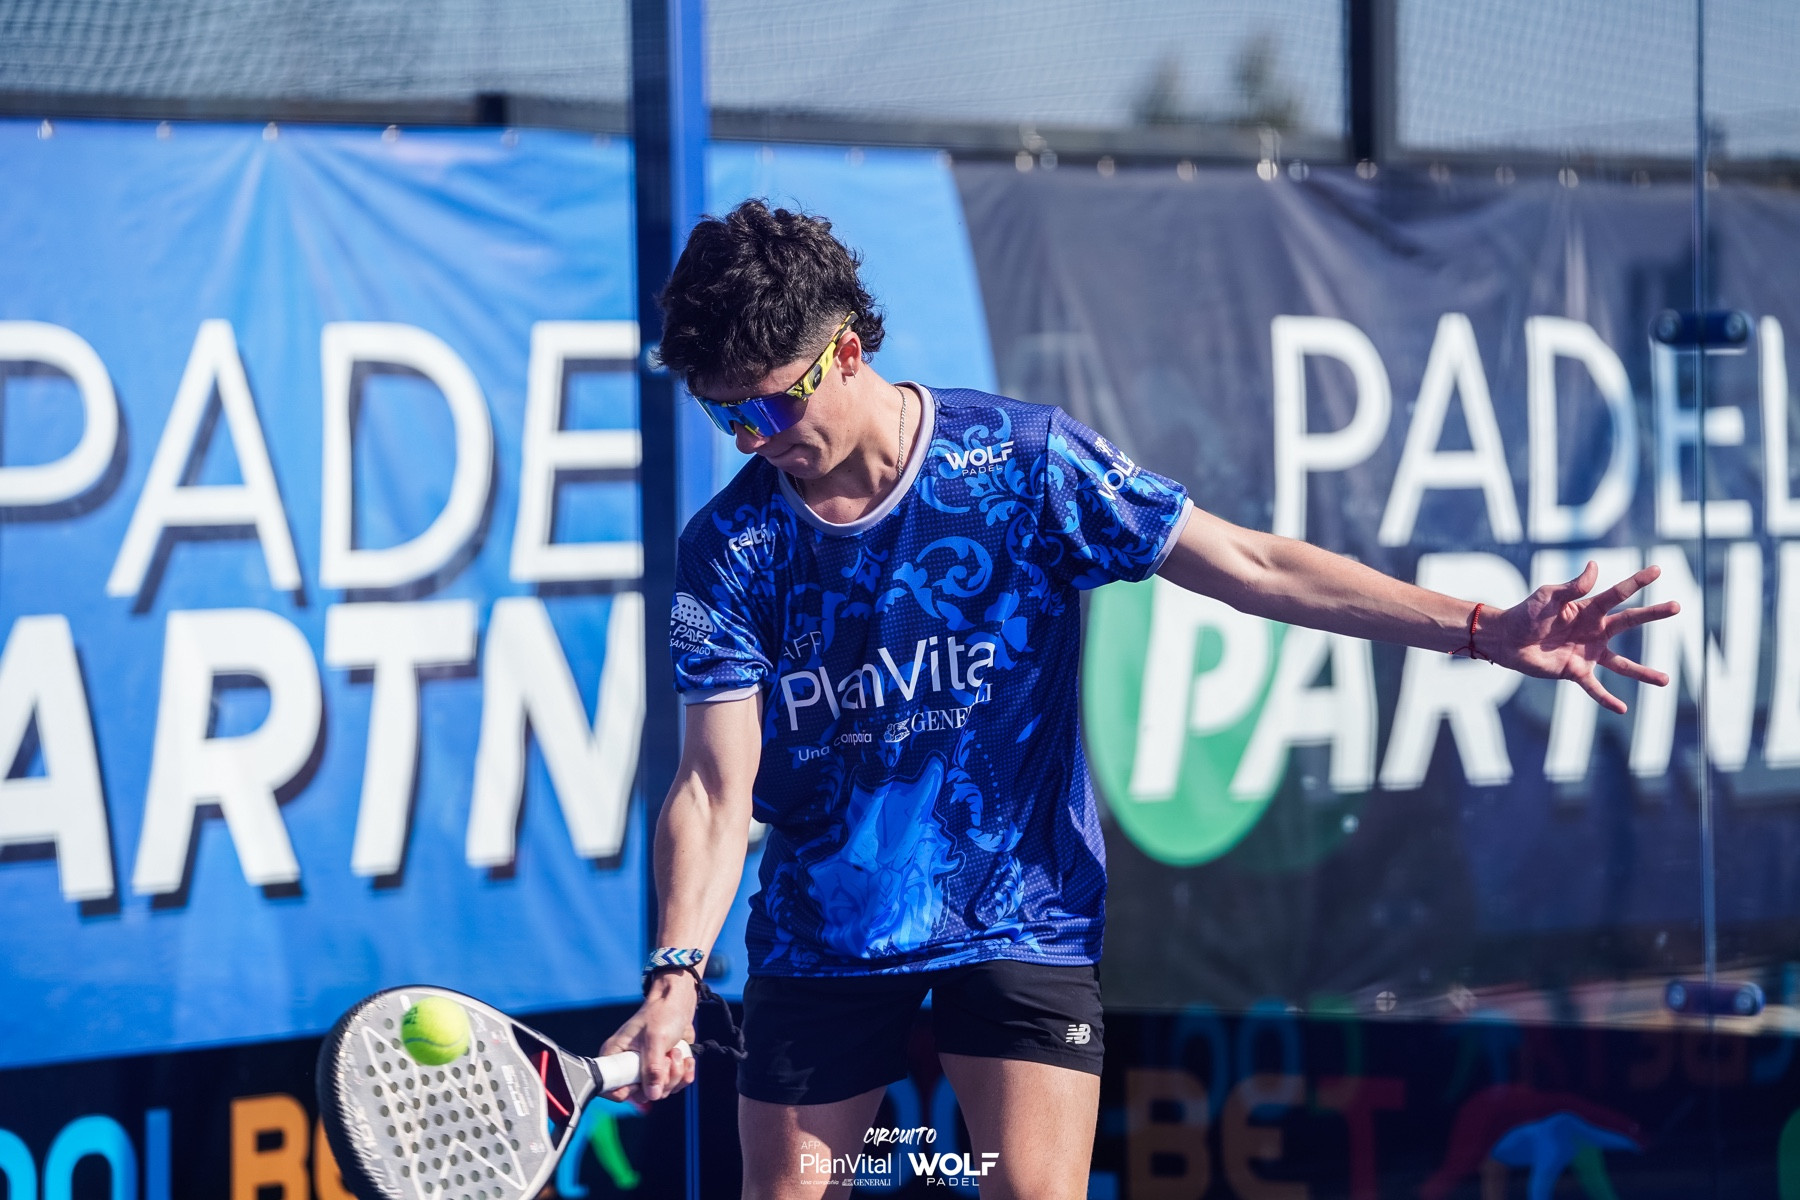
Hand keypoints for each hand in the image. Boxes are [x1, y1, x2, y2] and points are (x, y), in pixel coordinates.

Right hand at [599, 973, 697, 1102]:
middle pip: (641, 1094)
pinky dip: (684, 1075)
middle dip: (661, 1081)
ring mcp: (646, 1070)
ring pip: (660, 1091)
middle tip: (669, 1058)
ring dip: (675, 1075)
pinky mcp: (663, 1070)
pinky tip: (686, 1059)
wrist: (678, 1004)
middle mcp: (628, 1066)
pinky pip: (674, 1086)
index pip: (611, 1088)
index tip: (644, 1082)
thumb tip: (653, 1095)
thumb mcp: (655, 1039)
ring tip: (677, 1052)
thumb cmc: (661, 1014)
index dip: (627, 1091)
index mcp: (615, 1056)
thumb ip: (653, 1068)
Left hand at [1484, 561, 1678, 713]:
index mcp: (1589, 609)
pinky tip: (1622, 709)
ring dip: (1643, 673)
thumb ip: (1572, 586)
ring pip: (1622, 665)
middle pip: (1629, 621)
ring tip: (1666, 680)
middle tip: (1678, 605)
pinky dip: (1607, 699)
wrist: (1507, 639)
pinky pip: (1594, 688)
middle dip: (1653, 613)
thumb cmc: (1526, 614)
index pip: (1618, 593)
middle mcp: (1595, 631)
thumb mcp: (1548, 597)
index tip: (1658, 569)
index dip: (1637, 581)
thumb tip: (1594, 566)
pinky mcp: (1575, 671)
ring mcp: (1588, 653)